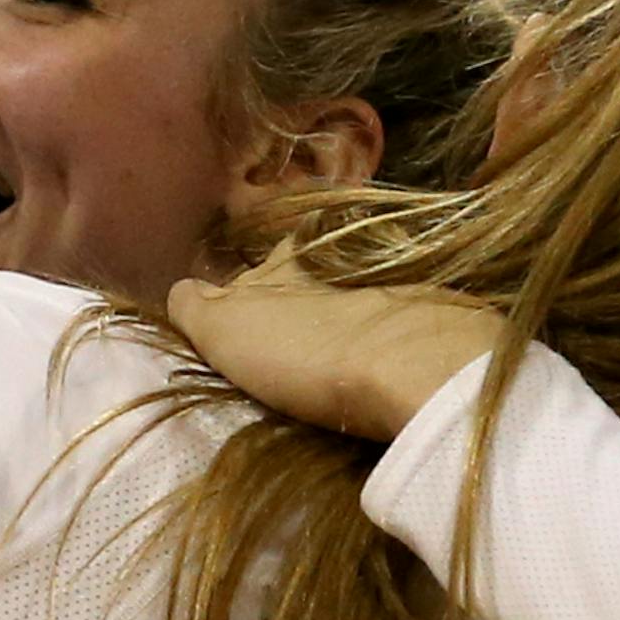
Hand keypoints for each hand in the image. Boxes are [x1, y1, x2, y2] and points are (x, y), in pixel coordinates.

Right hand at [168, 243, 502, 441]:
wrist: (418, 366)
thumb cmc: (308, 350)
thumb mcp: (225, 329)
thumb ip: (194, 306)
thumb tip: (182, 291)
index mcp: (283, 255)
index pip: (250, 267)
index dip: (240, 299)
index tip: (244, 333)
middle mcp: (337, 253)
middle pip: (303, 277)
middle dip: (295, 304)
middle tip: (293, 348)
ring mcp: (392, 277)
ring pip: (353, 293)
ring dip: (345, 317)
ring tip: (342, 357)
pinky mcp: (438, 308)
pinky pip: (401, 315)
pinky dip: (391, 333)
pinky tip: (388, 361)